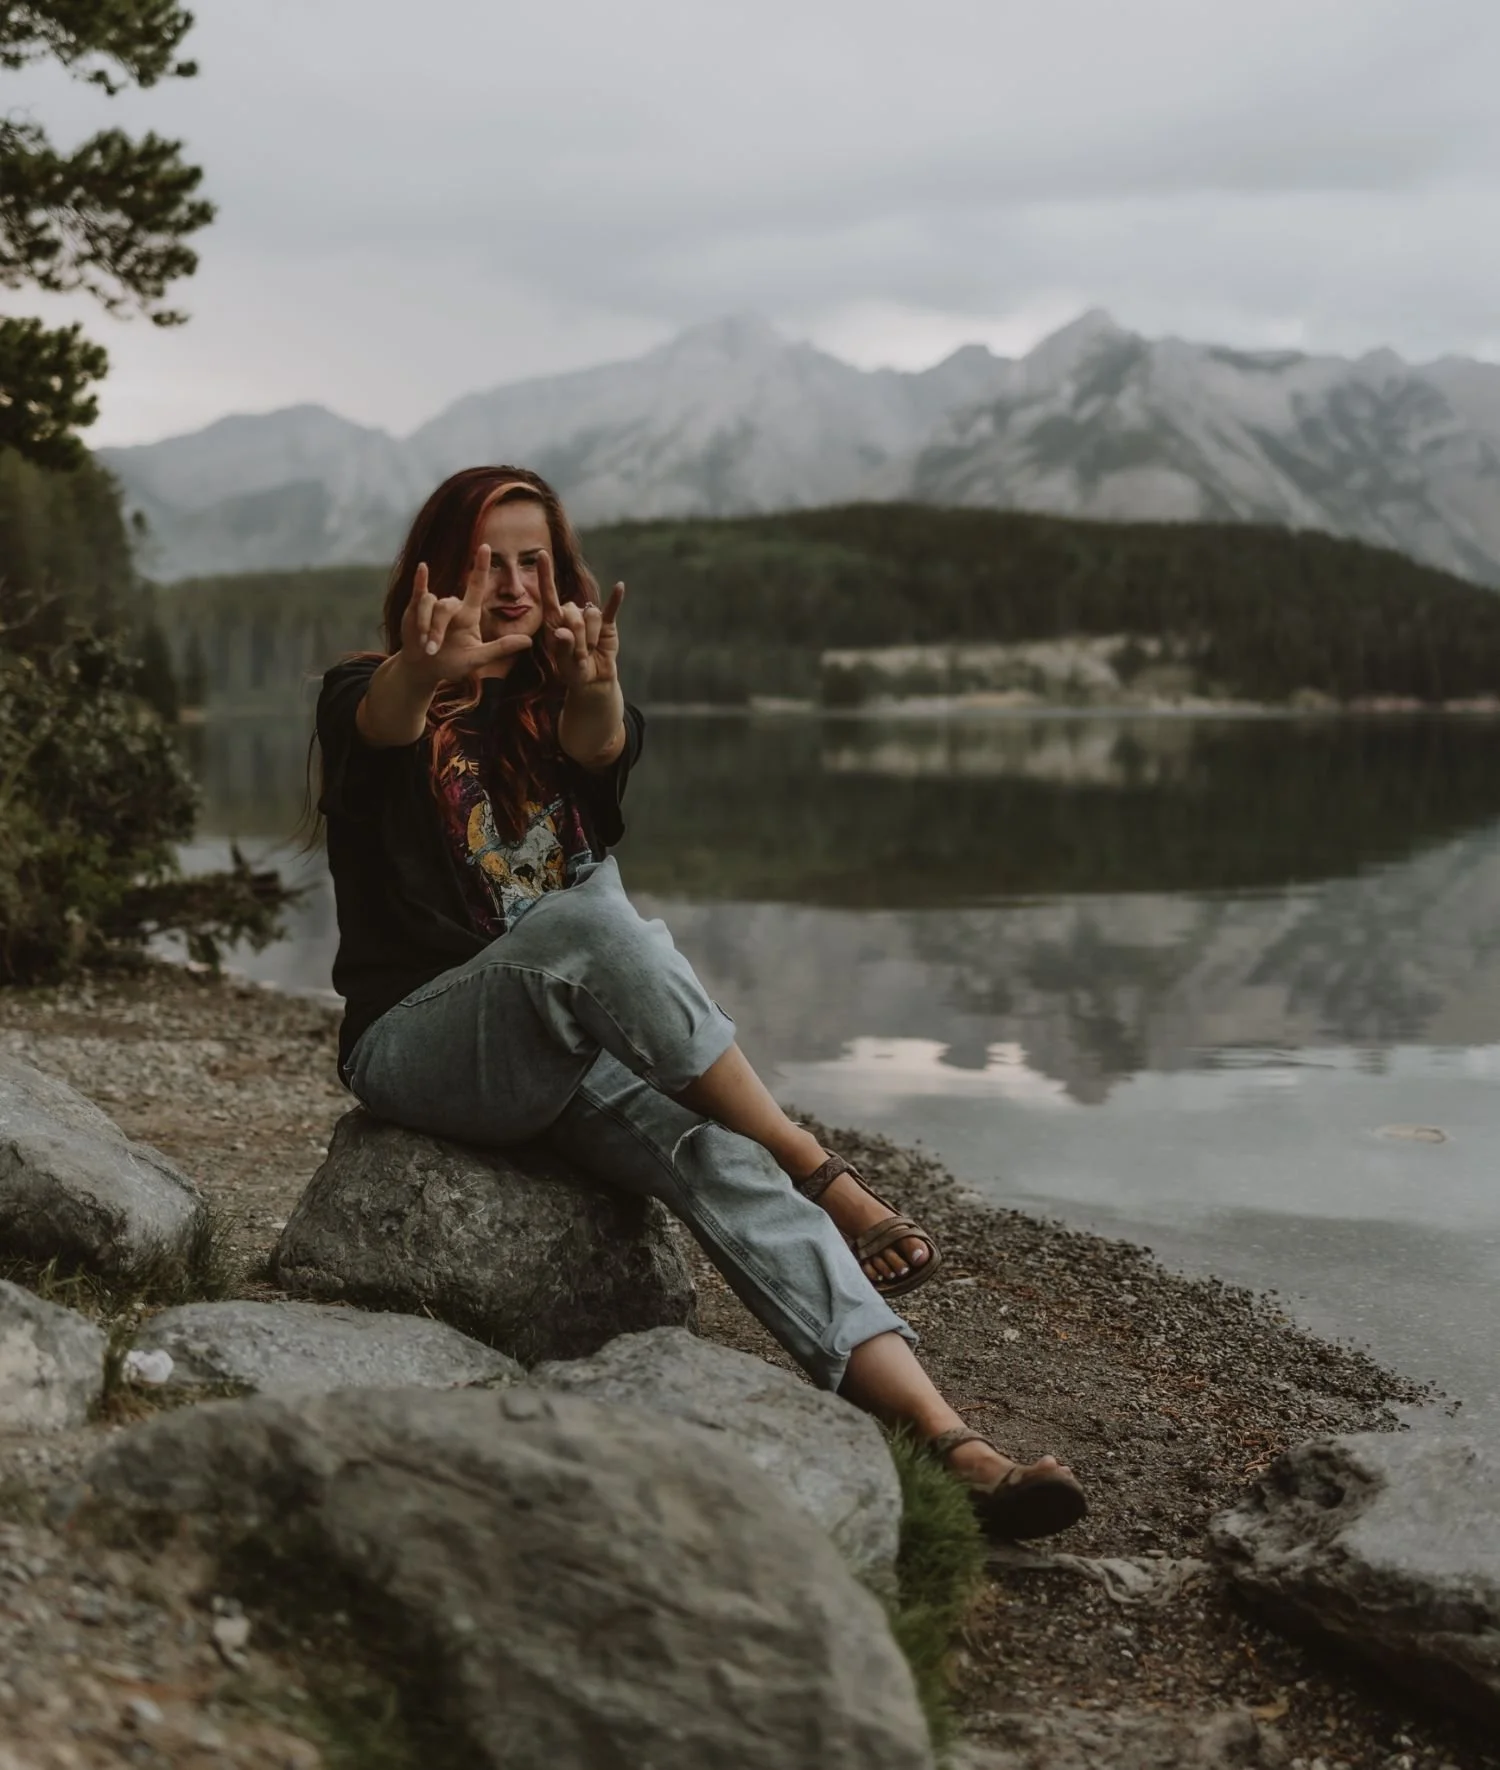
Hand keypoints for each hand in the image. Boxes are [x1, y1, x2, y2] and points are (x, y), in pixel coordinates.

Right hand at [398, 546, 532, 684]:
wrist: (424, 668)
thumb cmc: (452, 664)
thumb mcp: (477, 658)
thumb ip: (501, 648)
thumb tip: (529, 641)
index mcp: (468, 614)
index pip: (476, 585)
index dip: (481, 566)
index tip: (486, 547)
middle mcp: (452, 607)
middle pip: (445, 606)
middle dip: (437, 629)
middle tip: (431, 650)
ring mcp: (433, 606)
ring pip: (429, 604)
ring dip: (425, 625)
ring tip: (424, 648)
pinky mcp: (415, 607)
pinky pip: (419, 591)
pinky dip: (420, 580)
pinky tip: (423, 568)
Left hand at [540, 553, 624, 690]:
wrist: (593, 679)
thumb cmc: (573, 671)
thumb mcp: (564, 664)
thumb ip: (562, 648)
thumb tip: (564, 633)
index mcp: (554, 620)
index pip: (548, 595)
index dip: (545, 575)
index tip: (541, 554)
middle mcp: (571, 614)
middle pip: (572, 611)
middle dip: (577, 637)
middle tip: (579, 655)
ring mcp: (589, 617)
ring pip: (590, 615)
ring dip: (591, 637)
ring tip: (590, 650)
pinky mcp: (606, 622)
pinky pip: (611, 608)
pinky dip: (615, 599)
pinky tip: (620, 587)